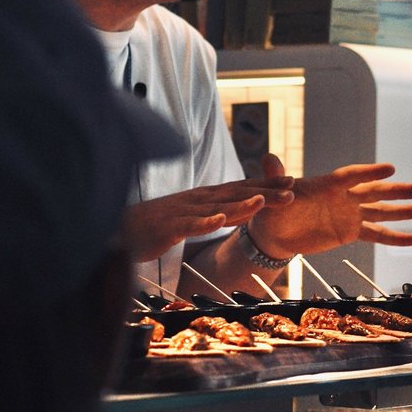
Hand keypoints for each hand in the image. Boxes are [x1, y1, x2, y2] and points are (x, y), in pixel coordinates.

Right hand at [123, 177, 293, 261]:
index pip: (240, 189)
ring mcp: (183, 212)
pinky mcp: (168, 227)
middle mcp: (197, 200)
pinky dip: (205, 222)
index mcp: (204, 198)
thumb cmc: (155, 226)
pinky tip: (221, 220)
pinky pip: (190, 224)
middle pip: (236, 194)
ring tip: (265, 200)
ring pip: (217, 207)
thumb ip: (211, 214)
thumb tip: (231, 213)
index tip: (292, 182)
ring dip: (241, 203)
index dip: (266, 185)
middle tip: (293, 188)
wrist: (118, 228)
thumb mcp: (190, 218)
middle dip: (265, 190)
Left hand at [245, 154, 411, 261]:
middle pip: (374, 192)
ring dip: (403, 211)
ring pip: (382, 212)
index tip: (390, 170)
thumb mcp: (272, 192)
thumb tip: (268, 157)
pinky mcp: (352, 231)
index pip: (352, 176)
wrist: (274, 232)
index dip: (369, 173)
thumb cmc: (273, 207)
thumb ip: (275, 176)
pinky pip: (377, 235)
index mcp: (327, 184)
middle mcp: (344, 197)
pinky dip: (395, 238)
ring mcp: (351, 214)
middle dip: (396, 191)